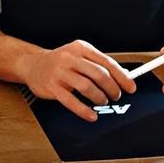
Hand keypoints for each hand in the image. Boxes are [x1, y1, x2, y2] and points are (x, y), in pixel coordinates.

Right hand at [19, 40, 135, 121]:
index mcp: (80, 47)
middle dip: (112, 88)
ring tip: (102, 101)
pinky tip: (91, 114)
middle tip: (116, 96)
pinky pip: (71, 101)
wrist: (32, 64)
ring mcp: (60, 72)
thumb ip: (96, 64)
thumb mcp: (78, 55)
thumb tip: (122, 78)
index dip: (121, 76)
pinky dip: (84, 110)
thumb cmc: (60, 62)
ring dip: (100, 97)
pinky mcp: (52, 86)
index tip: (131, 87)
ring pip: (87, 87)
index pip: (106, 61)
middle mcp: (70, 57)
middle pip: (99, 74)